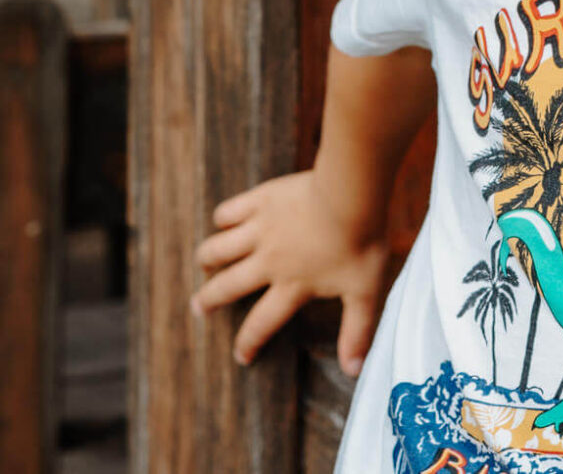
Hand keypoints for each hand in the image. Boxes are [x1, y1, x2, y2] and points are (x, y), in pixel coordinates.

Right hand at [191, 169, 387, 372]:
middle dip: (209, 300)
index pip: (262, 323)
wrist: (351, 192)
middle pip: (228, 286)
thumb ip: (357, 331)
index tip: (240, 357)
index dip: (248, 343)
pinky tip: (222, 221)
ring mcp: (261, 229)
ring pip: (219, 249)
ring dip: (208, 258)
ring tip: (203, 263)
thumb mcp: (365, 291)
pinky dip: (222, 218)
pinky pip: (230, 211)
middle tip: (197, 307)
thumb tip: (354, 371)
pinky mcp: (262, 199)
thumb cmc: (360, 242)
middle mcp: (268, 261)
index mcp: (291, 286)